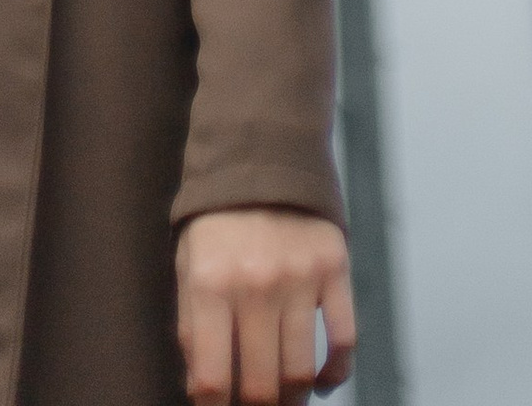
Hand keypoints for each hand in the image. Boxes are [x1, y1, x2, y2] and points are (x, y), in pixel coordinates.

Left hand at [175, 211, 355, 402]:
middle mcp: (256, 284)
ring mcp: (300, 277)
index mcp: (210, 283)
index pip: (212, 377)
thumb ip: (192, 325)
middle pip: (261, 385)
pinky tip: (323, 382)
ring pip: (302, 371)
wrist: (261, 151)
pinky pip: (344, 341)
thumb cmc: (217, 217)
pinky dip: (336, 373)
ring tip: (285, 401)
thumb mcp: (187, 263)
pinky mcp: (335, 268)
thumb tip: (202, 387)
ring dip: (294, 399)